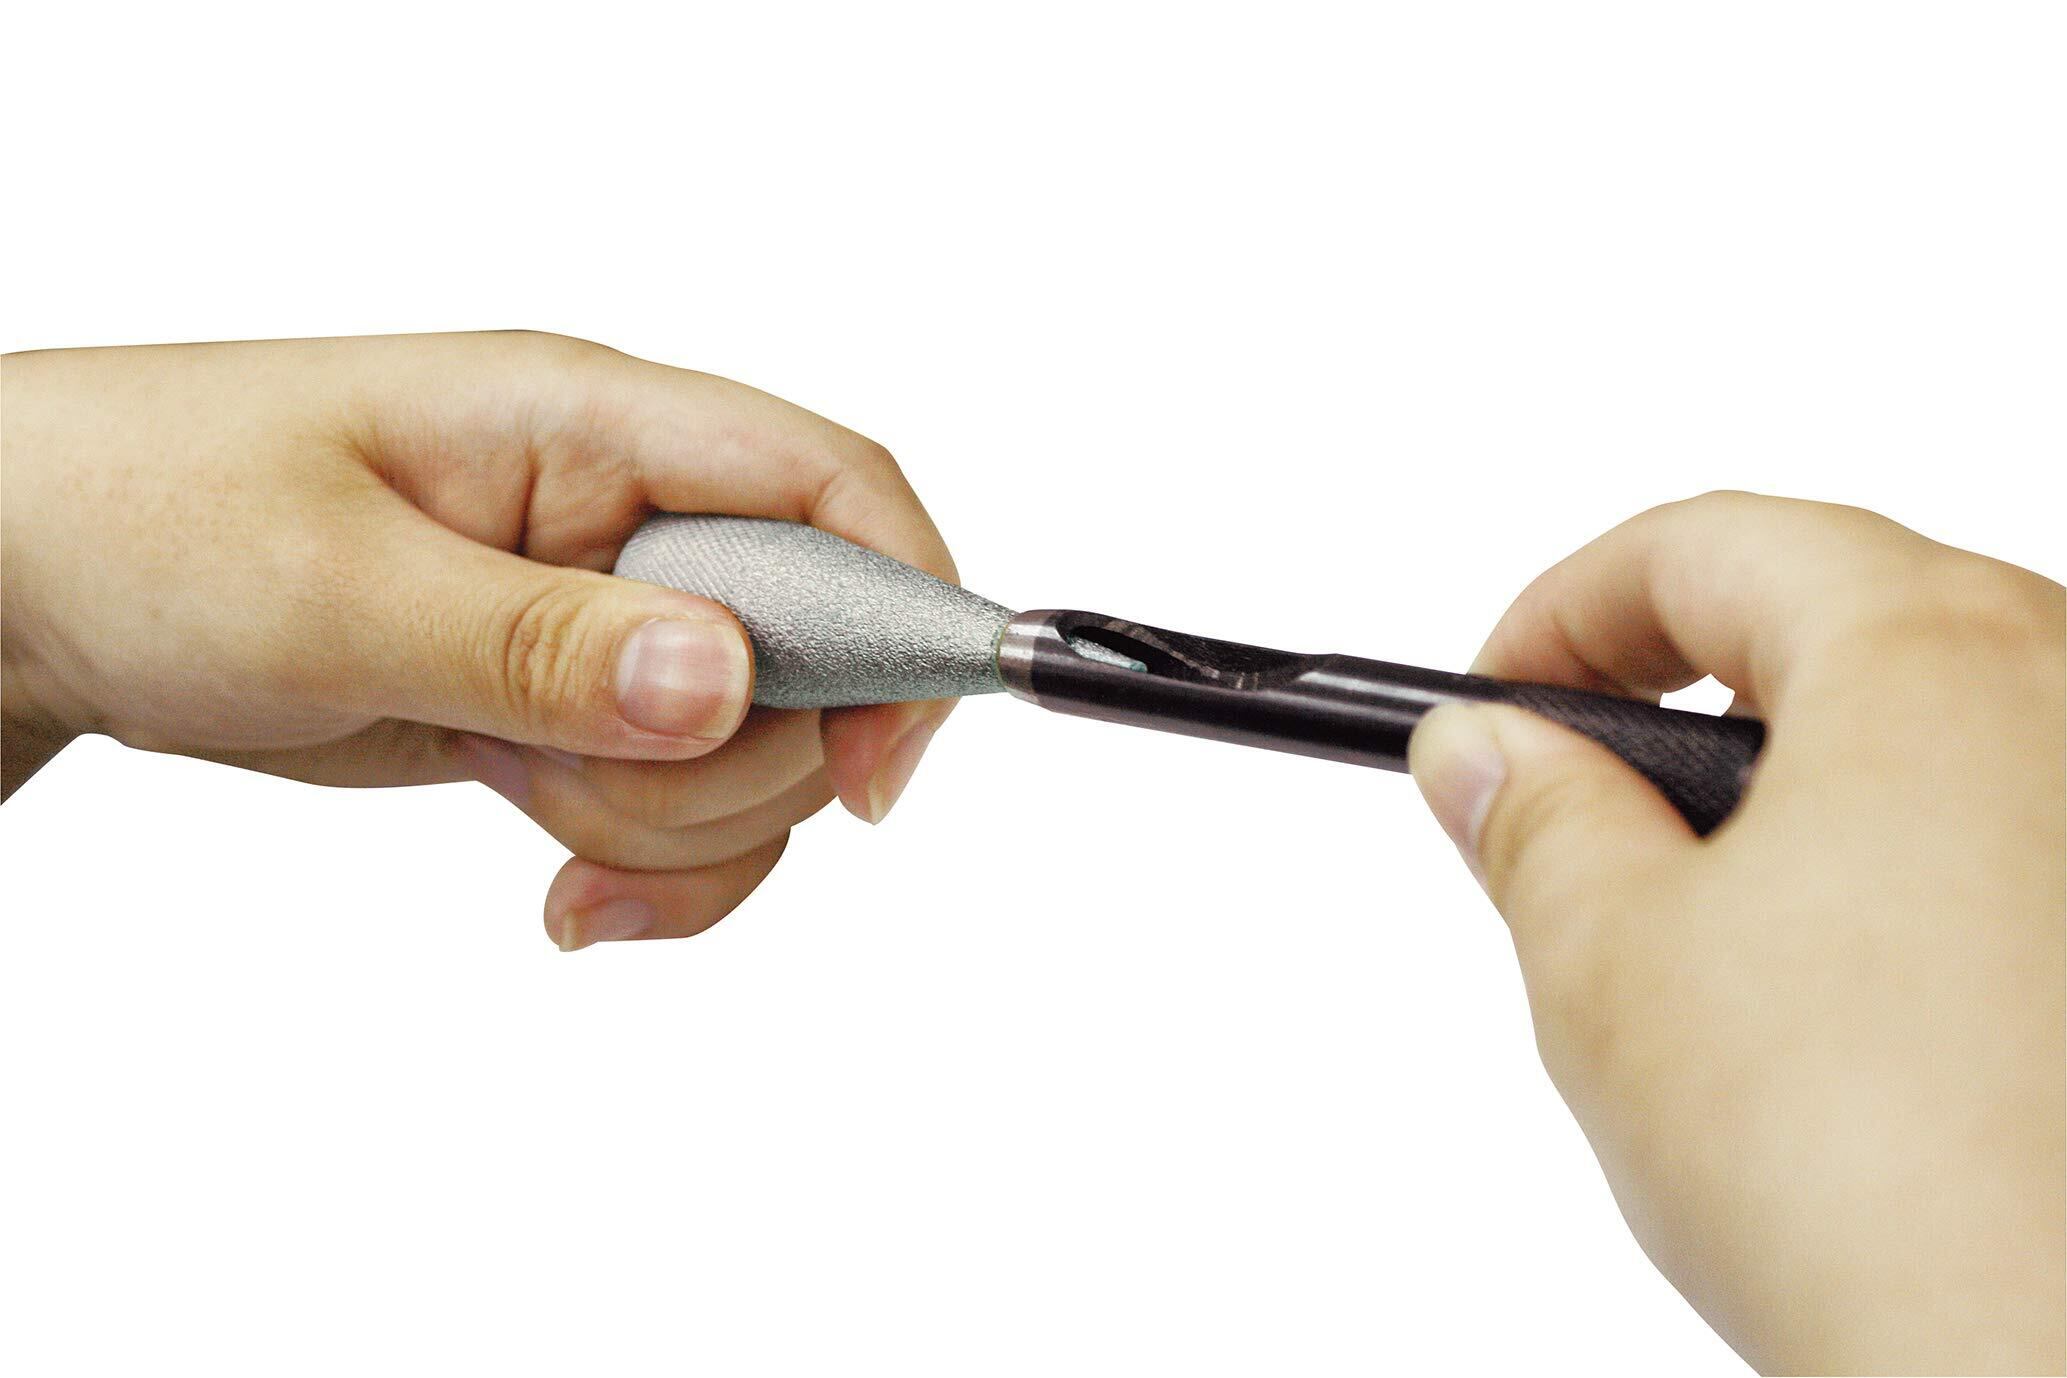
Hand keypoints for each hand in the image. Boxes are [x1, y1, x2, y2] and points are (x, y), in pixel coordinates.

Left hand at [0, 333, 958, 948]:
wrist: (32, 581)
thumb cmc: (147, 515)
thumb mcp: (333, 586)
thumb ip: (540, 641)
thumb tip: (724, 682)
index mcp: (589, 423)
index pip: (832, 489)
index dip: (901, 620)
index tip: (871, 773)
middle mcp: (624, 517)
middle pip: (814, 660)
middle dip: (731, 773)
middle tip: (576, 786)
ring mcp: (600, 617)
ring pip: (752, 757)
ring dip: (671, 833)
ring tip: (521, 813)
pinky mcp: (566, 704)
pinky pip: (678, 807)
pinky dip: (646, 870)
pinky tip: (563, 896)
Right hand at [1408, 493, 2063, 1373]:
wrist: (2046, 1366)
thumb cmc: (1881, 1178)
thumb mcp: (1611, 964)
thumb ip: (1528, 818)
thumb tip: (1482, 751)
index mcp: (1933, 657)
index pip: (1708, 545)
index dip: (1563, 610)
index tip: (1495, 699)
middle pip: (1833, 615)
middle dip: (1674, 687)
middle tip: (1571, 797)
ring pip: (1933, 726)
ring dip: (1794, 776)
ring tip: (1698, 914)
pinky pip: (2013, 828)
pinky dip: (1907, 858)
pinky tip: (1845, 988)